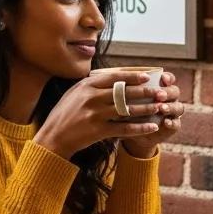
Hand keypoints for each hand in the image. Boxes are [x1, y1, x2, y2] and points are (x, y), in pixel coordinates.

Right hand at [34, 70, 160, 159]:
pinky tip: (152, 127)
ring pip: (127, 110)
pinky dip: (139, 128)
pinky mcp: (97, 131)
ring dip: (146, 109)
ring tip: (160, 107)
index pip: (114, 77)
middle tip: (160, 92)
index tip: (148, 76)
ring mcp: (94, 114)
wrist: (53, 138)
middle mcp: (91, 98)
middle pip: (124, 92)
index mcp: (86, 86)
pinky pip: (124, 129)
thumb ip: (92, 85)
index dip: (132, 76)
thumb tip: (113, 76)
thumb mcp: (74, 93)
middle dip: (145, 92)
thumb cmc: (65, 114)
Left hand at [122, 72, 182, 158]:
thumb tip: (117, 79)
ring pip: (179, 107)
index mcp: (160, 88)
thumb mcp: (126, 100)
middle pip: (175, 91)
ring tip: (162, 109)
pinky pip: (176, 124)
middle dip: (168, 92)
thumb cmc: (127, 111)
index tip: (162, 78)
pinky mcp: (172, 126)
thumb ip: (127, 90)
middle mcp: (169, 99)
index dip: (168, 78)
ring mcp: (172, 113)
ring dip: (171, 107)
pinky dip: (172, 123)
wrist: (131, 133)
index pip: (168, 79)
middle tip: (159, 95)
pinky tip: (165, 123)